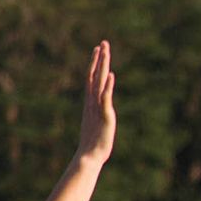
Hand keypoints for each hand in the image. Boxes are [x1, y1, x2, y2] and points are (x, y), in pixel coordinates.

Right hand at [76, 38, 117, 163]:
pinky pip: (105, 98)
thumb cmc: (94, 144)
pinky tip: (110, 76)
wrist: (90, 156)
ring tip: (105, 52)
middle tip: (102, 43)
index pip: (91, 79)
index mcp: (90, 103)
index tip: (97, 50)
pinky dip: (107, 86)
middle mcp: (92, 102)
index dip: (94, 64)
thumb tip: (98, 111)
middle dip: (99, 59)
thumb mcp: (96, 124)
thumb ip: (97, 115)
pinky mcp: (104, 115)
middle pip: (94, 76)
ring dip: (102, 66)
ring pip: (99, 82)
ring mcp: (97, 107)